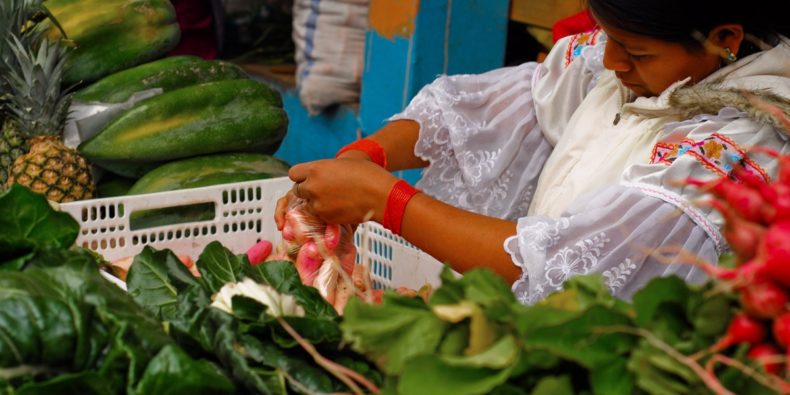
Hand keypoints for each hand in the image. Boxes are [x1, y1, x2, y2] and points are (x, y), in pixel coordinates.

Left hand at [281, 158, 398, 224]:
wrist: (380, 194)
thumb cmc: (367, 174)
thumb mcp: (341, 163)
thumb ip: (324, 169)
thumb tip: (316, 175)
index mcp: (315, 169)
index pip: (294, 173)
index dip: (302, 176)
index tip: (308, 178)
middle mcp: (312, 187)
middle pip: (298, 191)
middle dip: (308, 191)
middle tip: (323, 190)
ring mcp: (318, 205)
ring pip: (308, 205)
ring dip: (316, 203)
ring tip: (335, 199)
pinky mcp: (326, 218)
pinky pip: (320, 216)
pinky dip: (326, 213)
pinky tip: (340, 206)